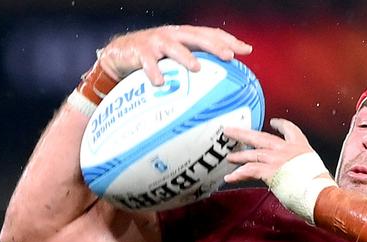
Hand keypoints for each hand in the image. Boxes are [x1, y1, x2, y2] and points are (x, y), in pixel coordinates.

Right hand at [99, 25, 252, 84]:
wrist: (120, 54)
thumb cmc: (155, 58)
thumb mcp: (176, 59)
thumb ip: (197, 64)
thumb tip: (224, 83)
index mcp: (185, 36)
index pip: (210, 34)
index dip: (229, 40)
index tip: (246, 50)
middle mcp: (173, 35)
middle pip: (196, 37)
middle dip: (214, 45)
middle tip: (228, 57)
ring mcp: (155, 42)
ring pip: (173, 47)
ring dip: (185, 57)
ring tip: (197, 68)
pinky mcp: (139, 52)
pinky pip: (147, 62)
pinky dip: (154, 71)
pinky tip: (160, 83)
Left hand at [223, 118, 324, 184]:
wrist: (321, 193)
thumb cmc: (321, 187)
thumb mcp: (314, 169)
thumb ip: (302, 167)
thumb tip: (297, 175)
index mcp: (301, 147)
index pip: (290, 130)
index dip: (281, 125)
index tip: (273, 122)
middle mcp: (287, 149)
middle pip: (261, 137)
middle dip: (243, 133)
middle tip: (229, 130)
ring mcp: (277, 159)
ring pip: (252, 153)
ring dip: (239, 155)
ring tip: (230, 157)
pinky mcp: (270, 171)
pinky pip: (249, 171)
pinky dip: (238, 174)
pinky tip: (229, 178)